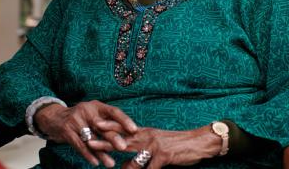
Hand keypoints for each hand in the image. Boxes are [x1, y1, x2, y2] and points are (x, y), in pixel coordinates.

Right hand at [34, 100, 137, 167]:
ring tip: (110, 163)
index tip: (134, 130)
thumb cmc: (81, 118)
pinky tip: (95, 162)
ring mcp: (75, 120)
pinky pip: (79, 145)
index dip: (124, 120)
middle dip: (113, 137)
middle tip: (123, 147)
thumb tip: (128, 135)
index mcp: (97, 106)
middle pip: (102, 125)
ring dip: (101, 152)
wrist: (54, 117)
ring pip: (91, 138)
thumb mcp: (94, 115)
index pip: (113, 111)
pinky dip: (87, 154)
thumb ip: (107, 123)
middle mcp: (87, 110)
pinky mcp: (66, 130)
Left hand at [88, 125, 221, 168]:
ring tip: (117, 168)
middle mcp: (148, 137)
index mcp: (146, 132)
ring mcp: (155, 146)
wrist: (198, 142)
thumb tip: (125, 166)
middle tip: (90, 141)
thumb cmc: (178, 144)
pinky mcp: (163, 156)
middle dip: (105, 142)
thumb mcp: (158, 144)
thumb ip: (141, 153)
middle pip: (123, 140)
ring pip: (134, 159)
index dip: (109, 127)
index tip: (95, 125)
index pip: (124, 129)